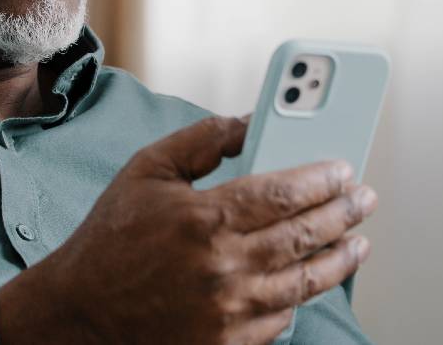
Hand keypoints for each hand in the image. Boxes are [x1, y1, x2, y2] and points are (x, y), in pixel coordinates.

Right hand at [0, 115, 378, 344]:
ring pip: (305, 282)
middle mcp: (224, 268)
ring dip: (339, 259)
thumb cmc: (111, 238)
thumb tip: (250, 120)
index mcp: (206, 219)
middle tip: (363, 200)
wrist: (79, 313)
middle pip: (305, 236)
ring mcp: (229, 312)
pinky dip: (300, 298)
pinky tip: (309, 280)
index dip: (324, 179)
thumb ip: (203, 140)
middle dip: (344, 215)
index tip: (344, 169)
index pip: (286, 193)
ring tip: (357, 243)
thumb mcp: (148, 170)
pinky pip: (282, 320)